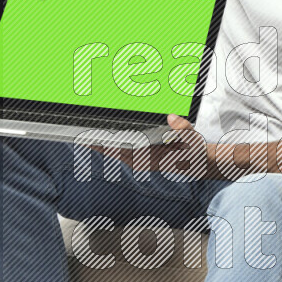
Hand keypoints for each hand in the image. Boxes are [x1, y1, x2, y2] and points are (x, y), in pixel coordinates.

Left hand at [92, 113, 210, 178]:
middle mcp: (145, 162)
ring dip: (103, 147)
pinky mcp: (141, 158)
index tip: (97, 140)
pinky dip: (110, 147)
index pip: (128, 152)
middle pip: (117, 153)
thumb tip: (172, 118)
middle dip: (100, 145)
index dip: (111, 146)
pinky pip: (121, 153)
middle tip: (83, 135)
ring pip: (117, 154)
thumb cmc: (195, 151)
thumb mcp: (194, 139)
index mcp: (153, 158)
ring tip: (88, 137)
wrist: (198, 163)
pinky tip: (102, 140)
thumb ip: (183, 128)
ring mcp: (142, 161)